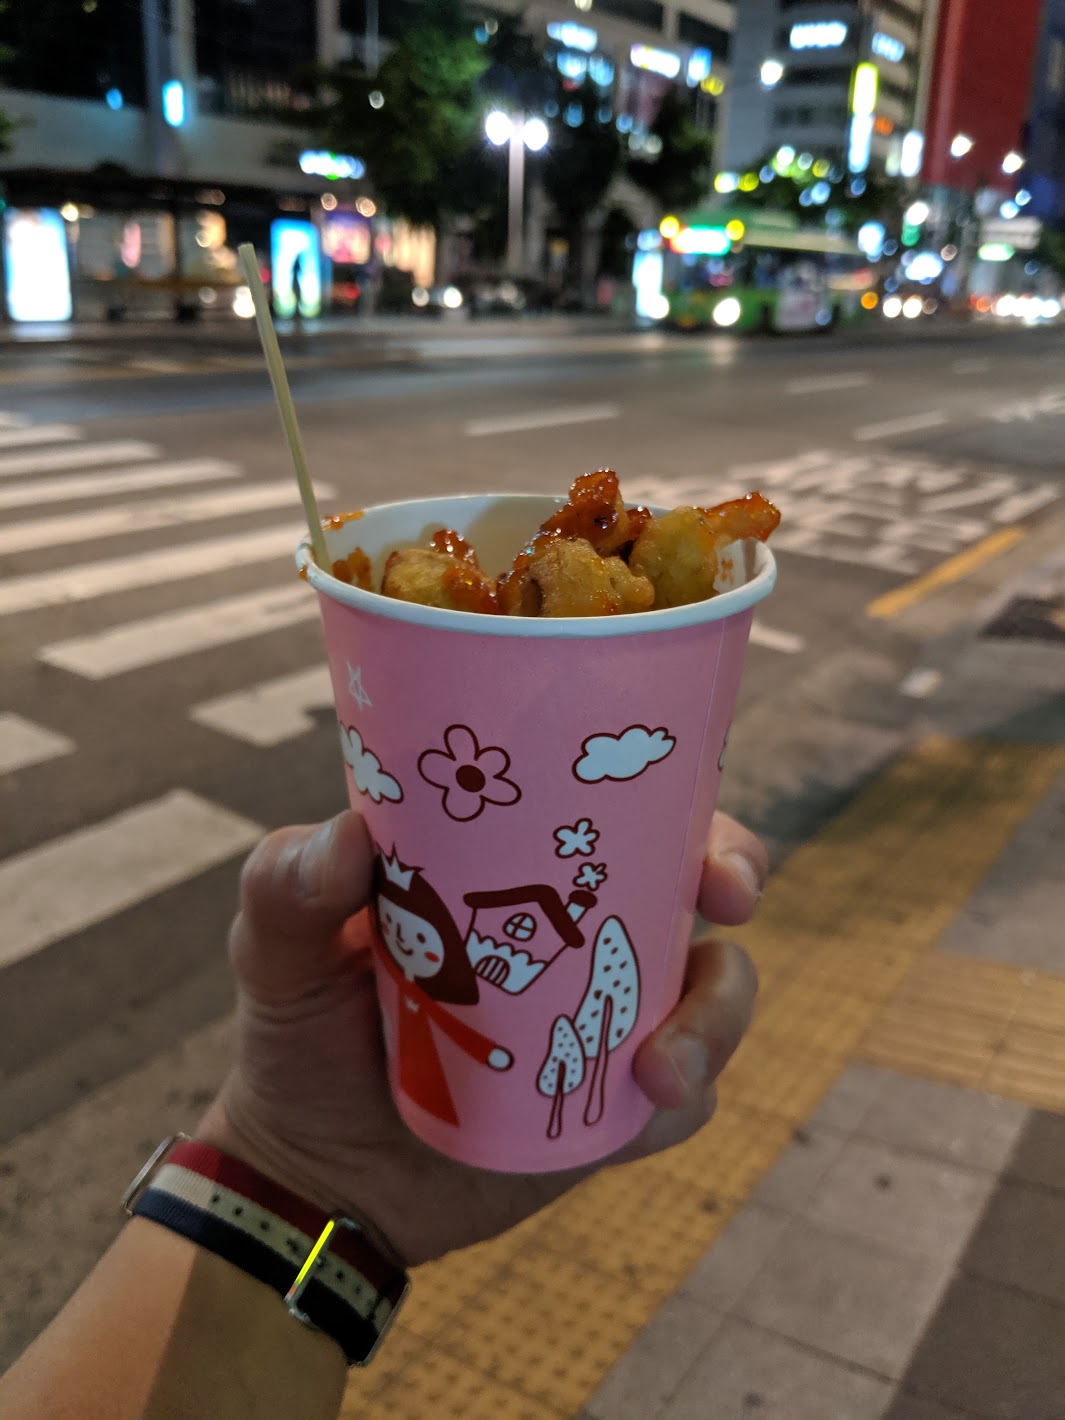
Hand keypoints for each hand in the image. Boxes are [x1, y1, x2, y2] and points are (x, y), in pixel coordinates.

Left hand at [199, 810, 763, 1266]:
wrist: (315, 1177)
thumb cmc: (300, 1036)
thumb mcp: (276, 952)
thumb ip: (287, 887)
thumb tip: (351, 836)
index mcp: (512, 872)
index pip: (611, 807)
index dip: (675, 796)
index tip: (692, 812)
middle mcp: (575, 937)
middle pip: (691, 881)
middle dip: (735, 875)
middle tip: (728, 898)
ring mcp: (602, 1021)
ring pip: (715, 991)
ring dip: (717, 1017)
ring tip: (658, 1065)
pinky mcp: (612, 1108)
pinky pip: (685, 1102)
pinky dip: (682, 1101)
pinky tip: (637, 1108)